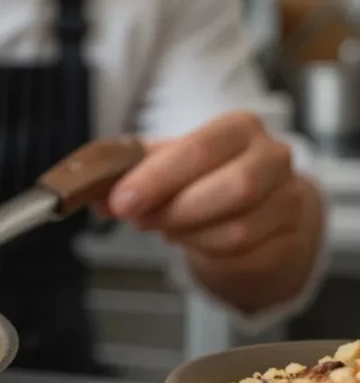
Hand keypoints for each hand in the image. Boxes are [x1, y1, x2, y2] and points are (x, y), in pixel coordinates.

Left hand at [101, 111, 322, 312]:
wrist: (257, 204)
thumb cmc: (206, 176)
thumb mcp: (167, 163)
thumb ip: (129, 173)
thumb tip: (95, 194)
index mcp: (239, 128)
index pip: (199, 149)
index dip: (156, 178)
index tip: (121, 200)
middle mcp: (272, 159)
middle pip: (232, 188)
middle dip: (174, 209)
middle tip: (138, 218)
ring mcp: (287, 200)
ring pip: (237, 229)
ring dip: (187, 232)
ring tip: (163, 226)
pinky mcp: (288, 239)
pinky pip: (244, 254)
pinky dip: (206, 249)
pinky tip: (191, 237)